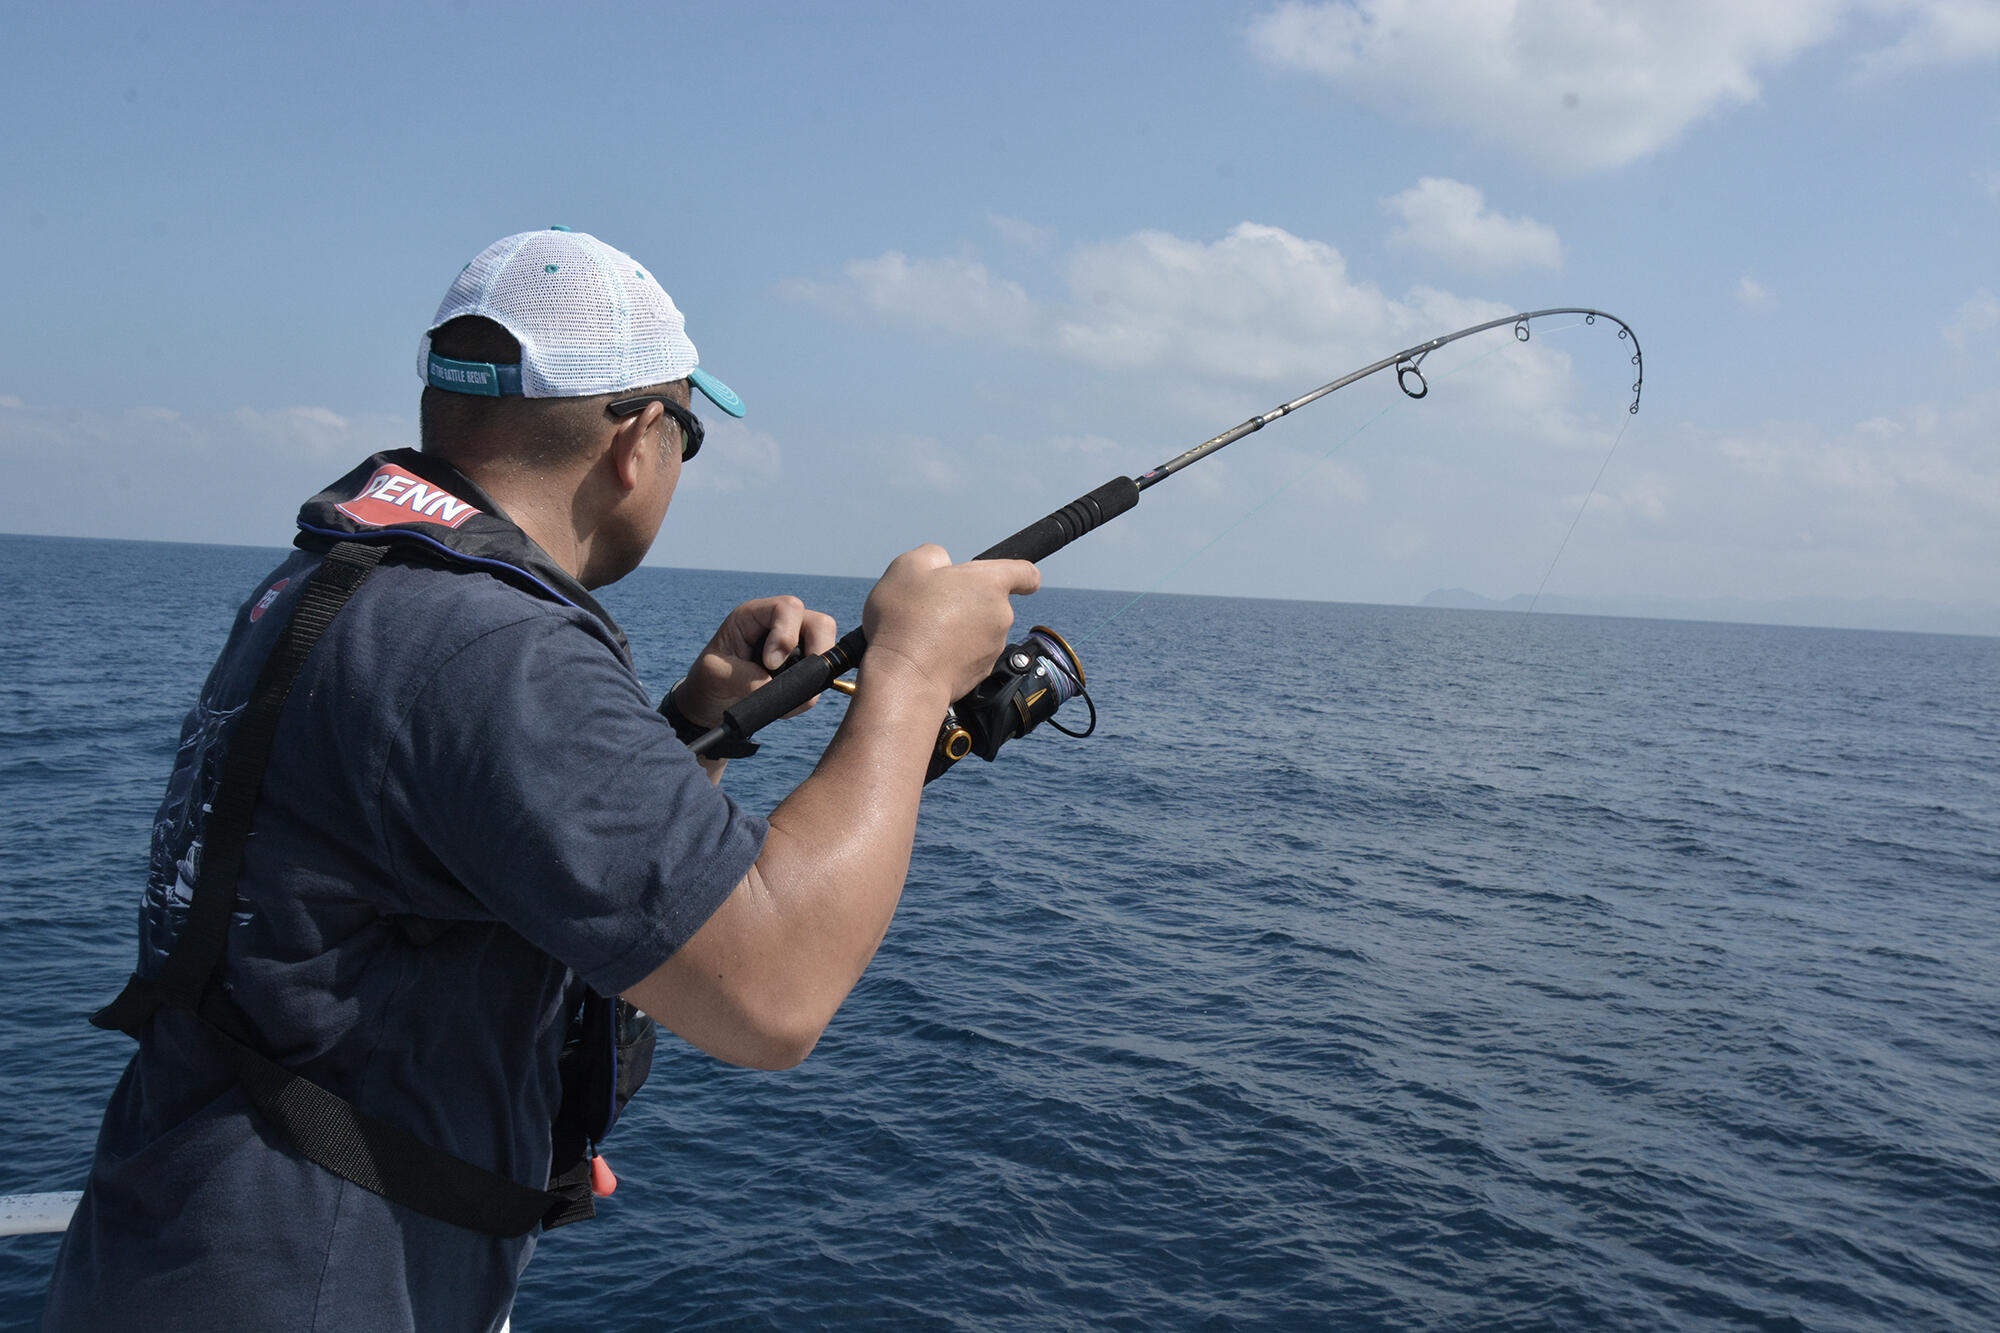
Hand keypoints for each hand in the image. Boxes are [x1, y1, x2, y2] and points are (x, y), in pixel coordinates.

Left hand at [677, 596, 839, 726]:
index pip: (788, 608)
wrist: (713, 701)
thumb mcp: (714, 676)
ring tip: (783, 699)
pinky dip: (808, 694)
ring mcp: (798, 645)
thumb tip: (771, 685)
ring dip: (811, 679)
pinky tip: (786, 704)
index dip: (786, 635)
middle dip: (814, 653)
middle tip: (792, 681)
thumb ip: (742, 677)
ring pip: (828, 651)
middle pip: (820, 624)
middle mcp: (782, 625)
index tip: (770, 664)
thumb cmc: (710, 680)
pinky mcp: (805, 668)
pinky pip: (822, 678)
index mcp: (754, 615)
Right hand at [861, 545, 1041, 702]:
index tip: (1021, 581)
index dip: (1023, 576)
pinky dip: (955, 651)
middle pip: (991, 602)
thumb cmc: (906, 619)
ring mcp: (994, 647)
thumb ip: (933, 555)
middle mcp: (1001, 615)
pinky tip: (928, 651)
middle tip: (932, 604)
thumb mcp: (908, 565)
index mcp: (990, 583)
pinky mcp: (982, 672)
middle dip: (966, 601)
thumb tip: (942, 563)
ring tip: (924, 630)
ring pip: (980, 629)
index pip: (1026, 574)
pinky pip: (971, 654)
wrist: (905, 677)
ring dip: (959, 627)